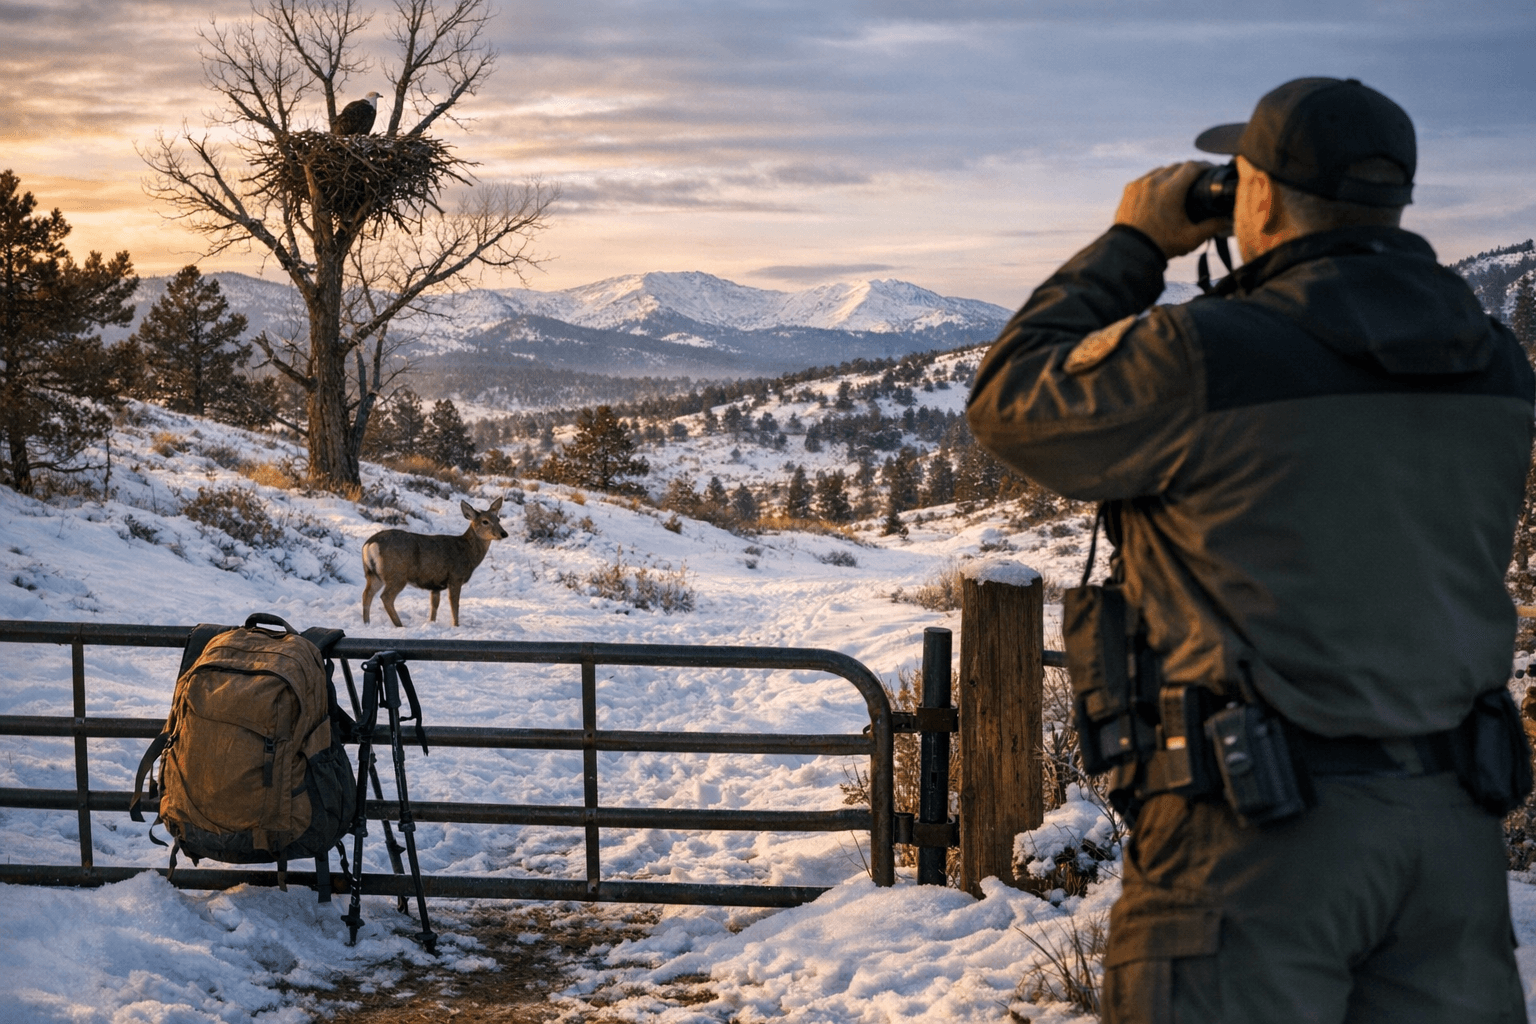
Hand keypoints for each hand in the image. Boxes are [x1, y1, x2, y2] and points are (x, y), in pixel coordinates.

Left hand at [1114, 161, 1228, 258]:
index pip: (1193, 166)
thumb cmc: (1162, 245)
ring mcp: (1139, 184)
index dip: (1205, 166)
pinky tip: (1162, 189)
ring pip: (1161, 170)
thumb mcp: (1192, 238)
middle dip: (1190, 170)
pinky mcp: (1129, 189)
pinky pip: (1147, 178)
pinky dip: (1156, 180)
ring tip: (1181, 184)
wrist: (1130, 252)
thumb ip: (1213, 226)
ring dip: (1173, 174)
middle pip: (1178, 166)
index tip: (1212, 170)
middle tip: (1198, 179)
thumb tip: (1228, 219)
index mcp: (1170, 190)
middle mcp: (1154, 182)